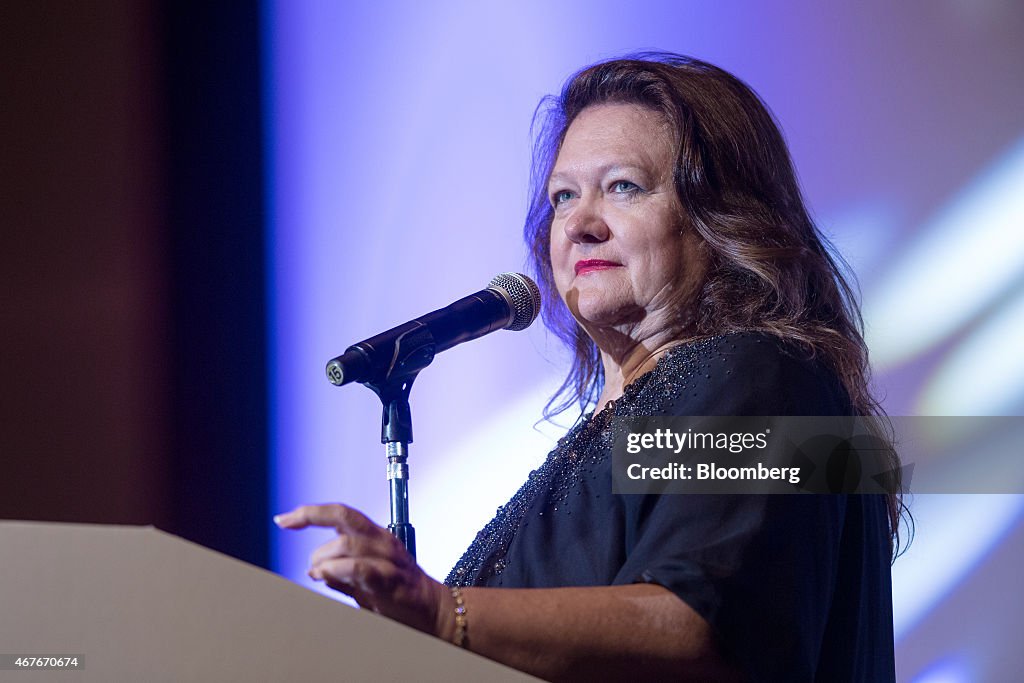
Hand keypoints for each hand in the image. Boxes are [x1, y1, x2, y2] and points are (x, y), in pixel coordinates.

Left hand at [274, 504, 449, 637]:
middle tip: (310, 560)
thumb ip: (340, 573)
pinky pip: (362, 569)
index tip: (283, 519)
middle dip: (313, 526)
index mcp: (375, 535)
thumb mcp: (366, 579)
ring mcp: (389, 558)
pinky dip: (339, 570)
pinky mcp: (393, 580)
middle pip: (343, 518)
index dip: (310, 513)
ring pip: (348, 543)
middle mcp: (382, 540)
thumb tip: (314, 570)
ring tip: (319, 572)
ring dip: (325, 558)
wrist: (434, 611)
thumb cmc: (401, 593)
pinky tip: (325, 575)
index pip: (340, 513)